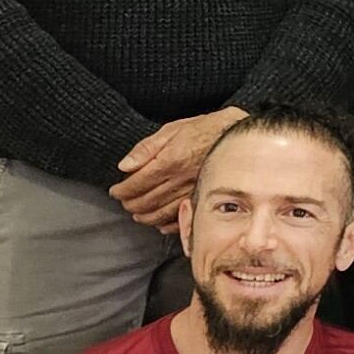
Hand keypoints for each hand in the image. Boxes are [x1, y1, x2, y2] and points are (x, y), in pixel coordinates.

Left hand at [112, 106, 245, 232]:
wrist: (238, 134)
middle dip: (131, 204)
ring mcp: (193, 191)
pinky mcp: (205, 198)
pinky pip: (183, 217)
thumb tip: (125, 165)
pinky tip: (160, 223)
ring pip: (162, 213)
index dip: (122, 191)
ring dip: (146, 216)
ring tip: (138, 214)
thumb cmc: (206, 129)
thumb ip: (146, 148)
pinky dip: (168, 224)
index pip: (137, 183)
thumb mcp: (172, 129)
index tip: (115, 192)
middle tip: (124, 203)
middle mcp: (180, 179)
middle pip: (147, 201)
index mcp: (170, 161)